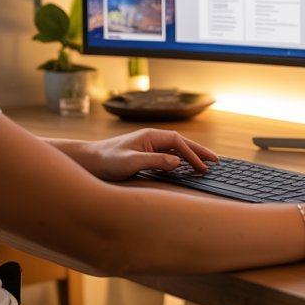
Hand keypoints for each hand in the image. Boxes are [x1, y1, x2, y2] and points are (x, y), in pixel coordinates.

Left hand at [74, 129, 218, 180]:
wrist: (89, 160)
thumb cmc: (107, 160)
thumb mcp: (131, 162)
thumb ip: (155, 161)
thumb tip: (177, 161)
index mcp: (150, 136)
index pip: (178, 143)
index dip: (192, 155)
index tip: (203, 167)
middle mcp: (151, 138)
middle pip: (181, 142)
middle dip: (199, 151)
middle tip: (215, 161)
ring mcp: (148, 145)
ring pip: (176, 148)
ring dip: (191, 156)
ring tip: (205, 164)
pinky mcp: (145, 153)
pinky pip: (168, 155)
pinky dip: (180, 160)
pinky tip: (185, 167)